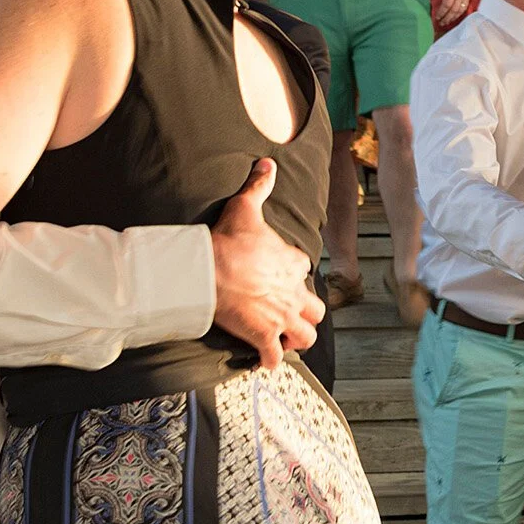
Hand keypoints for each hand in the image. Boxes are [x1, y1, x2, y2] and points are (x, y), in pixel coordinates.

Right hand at [211, 158, 323, 369]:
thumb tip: (268, 162)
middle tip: (288, 313)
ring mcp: (281, 317)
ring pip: (306, 338)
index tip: (279, 278)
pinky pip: (274, 358)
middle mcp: (294, 293)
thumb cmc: (227, 240)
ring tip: (282, 338)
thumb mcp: (245, 207)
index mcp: (293, 263)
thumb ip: (259, 186)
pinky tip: (262, 360)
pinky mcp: (263, 336)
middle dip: (305, 314)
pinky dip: (269, 361)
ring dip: (295, 340)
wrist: (206, 270)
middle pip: (317, 311)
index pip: (305, 272)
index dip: (294, 276)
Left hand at [430, 0, 475, 28]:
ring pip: (460, 11)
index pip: (446, 5)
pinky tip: (455, 17)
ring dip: (453, 18)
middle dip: (447, 18)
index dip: (441, 13)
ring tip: (447, 22)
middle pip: (453, 10)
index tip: (437, 17)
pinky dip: (459, 14)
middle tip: (441, 23)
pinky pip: (465, 8)